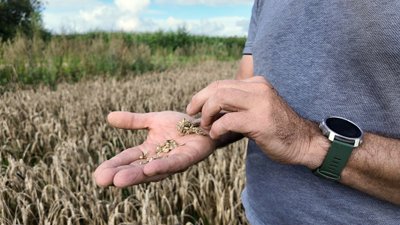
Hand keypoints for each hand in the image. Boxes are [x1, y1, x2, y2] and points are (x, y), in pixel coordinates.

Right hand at [94, 111, 215, 186]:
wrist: (205, 123)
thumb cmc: (180, 125)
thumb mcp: (153, 120)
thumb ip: (133, 121)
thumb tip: (109, 117)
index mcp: (149, 151)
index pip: (127, 160)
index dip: (113, 166)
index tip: (97, 175)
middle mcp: (159, 159)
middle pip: (137, 169)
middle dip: (120, 175)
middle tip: (101, 181)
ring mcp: (173, 161)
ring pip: (152, 171)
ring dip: (136, 176)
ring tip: (119, 180)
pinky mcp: (188, 158)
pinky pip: (173, 164)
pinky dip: (161, 167)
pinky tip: (149, 169)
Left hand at [186, 76, 323, 166]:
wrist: (303, 142)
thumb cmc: (277, 128)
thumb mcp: (257, 109)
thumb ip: (238, 104)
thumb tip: (211, 107)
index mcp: (256, 83)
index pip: (222, 83)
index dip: (203, 95)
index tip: (194, 107)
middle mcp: (258, 89)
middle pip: (218, 88)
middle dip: (199, 101)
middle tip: (193, 115)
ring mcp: (260, 104)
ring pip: (220, 98)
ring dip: (207, 113)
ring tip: (205, 126)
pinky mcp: (260, 121)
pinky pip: (228, 120)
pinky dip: (217, 128)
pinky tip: (216, 135)